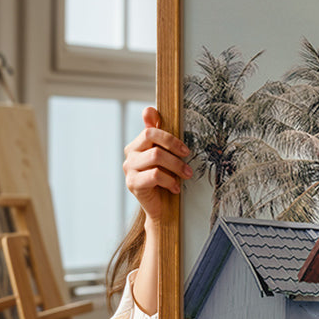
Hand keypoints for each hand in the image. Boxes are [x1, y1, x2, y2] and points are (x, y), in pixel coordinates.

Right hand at [123, 107, 191, 222]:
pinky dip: (170, 180)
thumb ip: (159, 135)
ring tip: (186, 175)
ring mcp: (129, 169)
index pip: (150, 130)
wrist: (161, 208)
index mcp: (137, 145)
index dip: (168, 136)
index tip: (185, 149)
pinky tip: (175, 188)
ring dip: (176, 166)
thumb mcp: (165, 156)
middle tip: (188, 159)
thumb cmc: (165, 179)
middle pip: (151, 138)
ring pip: (156, 156)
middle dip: (175, 148)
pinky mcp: (132, 184)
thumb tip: (149, 109)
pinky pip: (155, 175)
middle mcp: (130, 155)